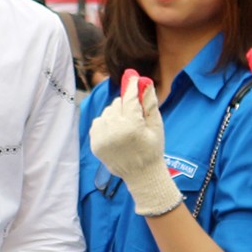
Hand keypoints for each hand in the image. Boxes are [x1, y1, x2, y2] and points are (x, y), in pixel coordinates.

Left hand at [91, 70, 179, 215]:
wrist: (141, 175)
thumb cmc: (152, 149)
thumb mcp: (156, 125)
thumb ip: (149, 103)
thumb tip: (144, 82)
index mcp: (131, 127)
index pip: (129, 99)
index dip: (132, 87)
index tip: (133, 77)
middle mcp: (113, 131)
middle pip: (116, 104)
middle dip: (126, 106)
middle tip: (134, 116)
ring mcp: (101, 138)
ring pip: (107, 112)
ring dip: (115, 115)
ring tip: (125, 128)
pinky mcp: (94, 144)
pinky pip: (98, 122)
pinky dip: (106, 124)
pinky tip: (116, 134)